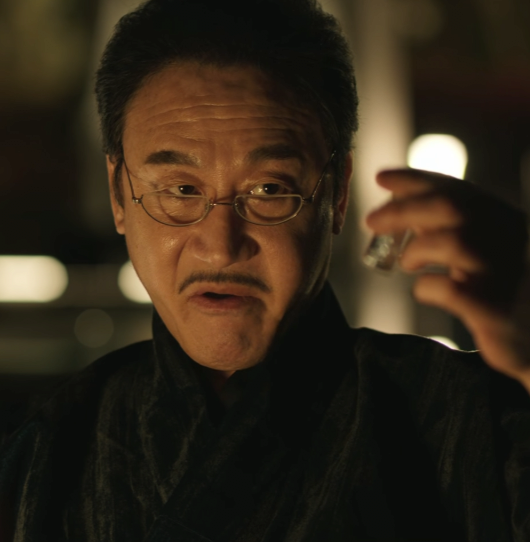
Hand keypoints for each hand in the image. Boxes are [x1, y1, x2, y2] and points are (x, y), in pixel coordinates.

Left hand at [365, 168, 529, 392]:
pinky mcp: (495, 310)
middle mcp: (507, 239)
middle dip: (402, 209)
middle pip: (449, 208)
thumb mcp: (481, 250)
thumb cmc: (501, 291)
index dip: (415, 180)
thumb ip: (447, 229)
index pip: (456, 189)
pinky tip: (425, 290)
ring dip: (416, 249)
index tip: (382, 177)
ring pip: (454, 242)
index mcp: (503, 220)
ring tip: (406, 263)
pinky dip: (427, 286)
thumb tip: (400, 210)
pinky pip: (452, 290)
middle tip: (372, 220)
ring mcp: (504, 274)